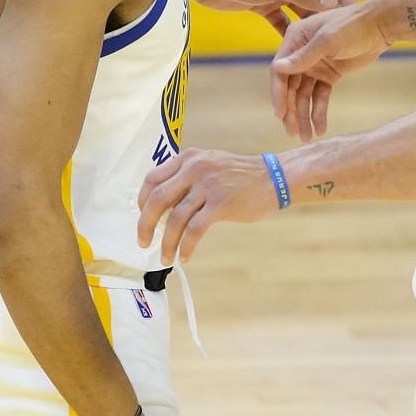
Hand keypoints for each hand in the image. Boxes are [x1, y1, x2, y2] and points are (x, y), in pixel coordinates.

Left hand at [138, 148, 281, 262]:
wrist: (273, 177)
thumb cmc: (240, 176)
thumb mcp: (208, 166)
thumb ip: (186, 180)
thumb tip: (162, 209)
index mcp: (187, 158)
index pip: (152, 180)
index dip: (142, 202)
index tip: (143, 218)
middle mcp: (193, 168)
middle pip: (157, 199)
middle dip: (145, 225)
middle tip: (144, 242)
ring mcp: (207, 185)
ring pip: (175, 218)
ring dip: (167, 242)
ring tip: (166, 257)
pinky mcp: (220, 203)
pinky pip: (195, 230)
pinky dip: (186, 246)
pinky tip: (185, 256)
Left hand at [202, 0, 355, 36]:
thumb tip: (333, 4)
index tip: (354, 14)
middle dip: (330, 12)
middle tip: (343, 32)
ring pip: (302, 9)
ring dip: (311, 23)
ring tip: (325, 42)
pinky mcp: (267, 4)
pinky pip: (285, 19)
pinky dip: (291, 30)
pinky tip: (300, 48)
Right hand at [268, 0, 391, 141]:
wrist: (379, 26)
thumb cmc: (352, 25)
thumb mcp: (328, 40)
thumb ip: (304, 57)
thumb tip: (277, 68)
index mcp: (295, 40)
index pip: (279, 71)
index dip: (278, 94)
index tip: (280, 114)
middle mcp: (300, 53)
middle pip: (290, 87)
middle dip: (291, 111)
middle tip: (293, 133)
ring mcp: (314, 65)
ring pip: (304, 96)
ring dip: (304, 116)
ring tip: (306, 137)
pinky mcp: (328, 75)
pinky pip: (320, 97)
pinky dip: (319, 112)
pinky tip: (320, 128)